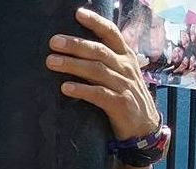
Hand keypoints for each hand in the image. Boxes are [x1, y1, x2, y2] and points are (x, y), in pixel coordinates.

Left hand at [46, 6, 159, 140]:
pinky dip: (81, 90)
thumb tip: (81, 52)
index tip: (78, 14)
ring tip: (51, 62)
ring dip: (72, 65)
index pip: (111, 34)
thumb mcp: (120, 75)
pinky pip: (98, 94)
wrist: (143, 127)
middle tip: (53, 41)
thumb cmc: (126, 98)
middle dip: (75, 45)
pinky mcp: (119, 104)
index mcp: (126, 57)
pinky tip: (65, 88)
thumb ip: (105, 63)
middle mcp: (125, 67)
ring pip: (96, 70)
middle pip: (98, 51)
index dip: (96, 22)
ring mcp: (123, 85)